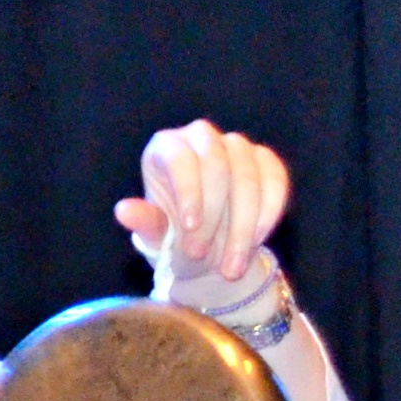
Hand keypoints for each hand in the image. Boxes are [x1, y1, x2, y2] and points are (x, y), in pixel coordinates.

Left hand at [116, 121, 291, 308]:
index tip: (192, 229)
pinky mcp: (265, 159)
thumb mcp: (155, 235)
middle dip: (216, 215)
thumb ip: (145, 222)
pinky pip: (275, 179)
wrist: (209, 249)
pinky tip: (258, 240)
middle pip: (218, 164)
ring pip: (250, 174)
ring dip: (244, 224)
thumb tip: (124, 210)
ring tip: (231, 264)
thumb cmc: (173, 236)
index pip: (181, 159)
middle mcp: (200, 137)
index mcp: (166, 147)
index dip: (190, 192)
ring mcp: (236, 145)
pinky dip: (269, 211)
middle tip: (204, 256)